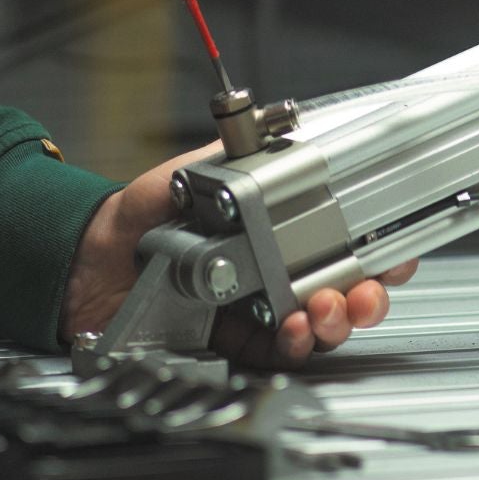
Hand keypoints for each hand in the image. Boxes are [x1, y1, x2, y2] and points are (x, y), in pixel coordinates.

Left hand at [60, 141, 417, 364]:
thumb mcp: (194, 172)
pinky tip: (289, 330)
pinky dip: (289, 345)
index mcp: (275, 228)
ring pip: (315, 325)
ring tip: (323, 310)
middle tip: (364, 290)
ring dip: (332, 321)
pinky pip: (273, 352)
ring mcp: (254, 310)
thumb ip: (240, 153)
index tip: (393, 253)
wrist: (85, 262)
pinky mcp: (231, 343)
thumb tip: (285, 127)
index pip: (342, 241)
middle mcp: (273, 270)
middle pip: (342, 290)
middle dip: (366, 294)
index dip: (375, 250)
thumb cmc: (139, 214)